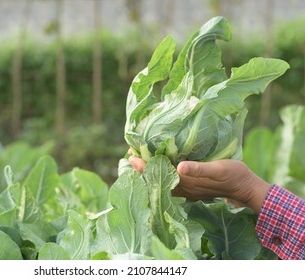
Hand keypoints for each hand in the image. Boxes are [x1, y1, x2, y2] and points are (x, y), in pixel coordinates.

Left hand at [128, 153, 269, 212]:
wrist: (246, 188)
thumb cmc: (234, 176)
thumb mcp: (219, 169)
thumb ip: (199, 169)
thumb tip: (180, 167)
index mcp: (187, 182)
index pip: (159, 175)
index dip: (144, 166)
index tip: (132, 155)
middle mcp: (184, 188)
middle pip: (157, 179)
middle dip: (142, 167)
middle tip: (130, 154)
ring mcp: (187, 189)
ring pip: (162, 180)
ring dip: (149, 170)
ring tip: (139, 158)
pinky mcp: (192, 187)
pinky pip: (170, 181)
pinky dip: (160, 173)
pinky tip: (158, 166)